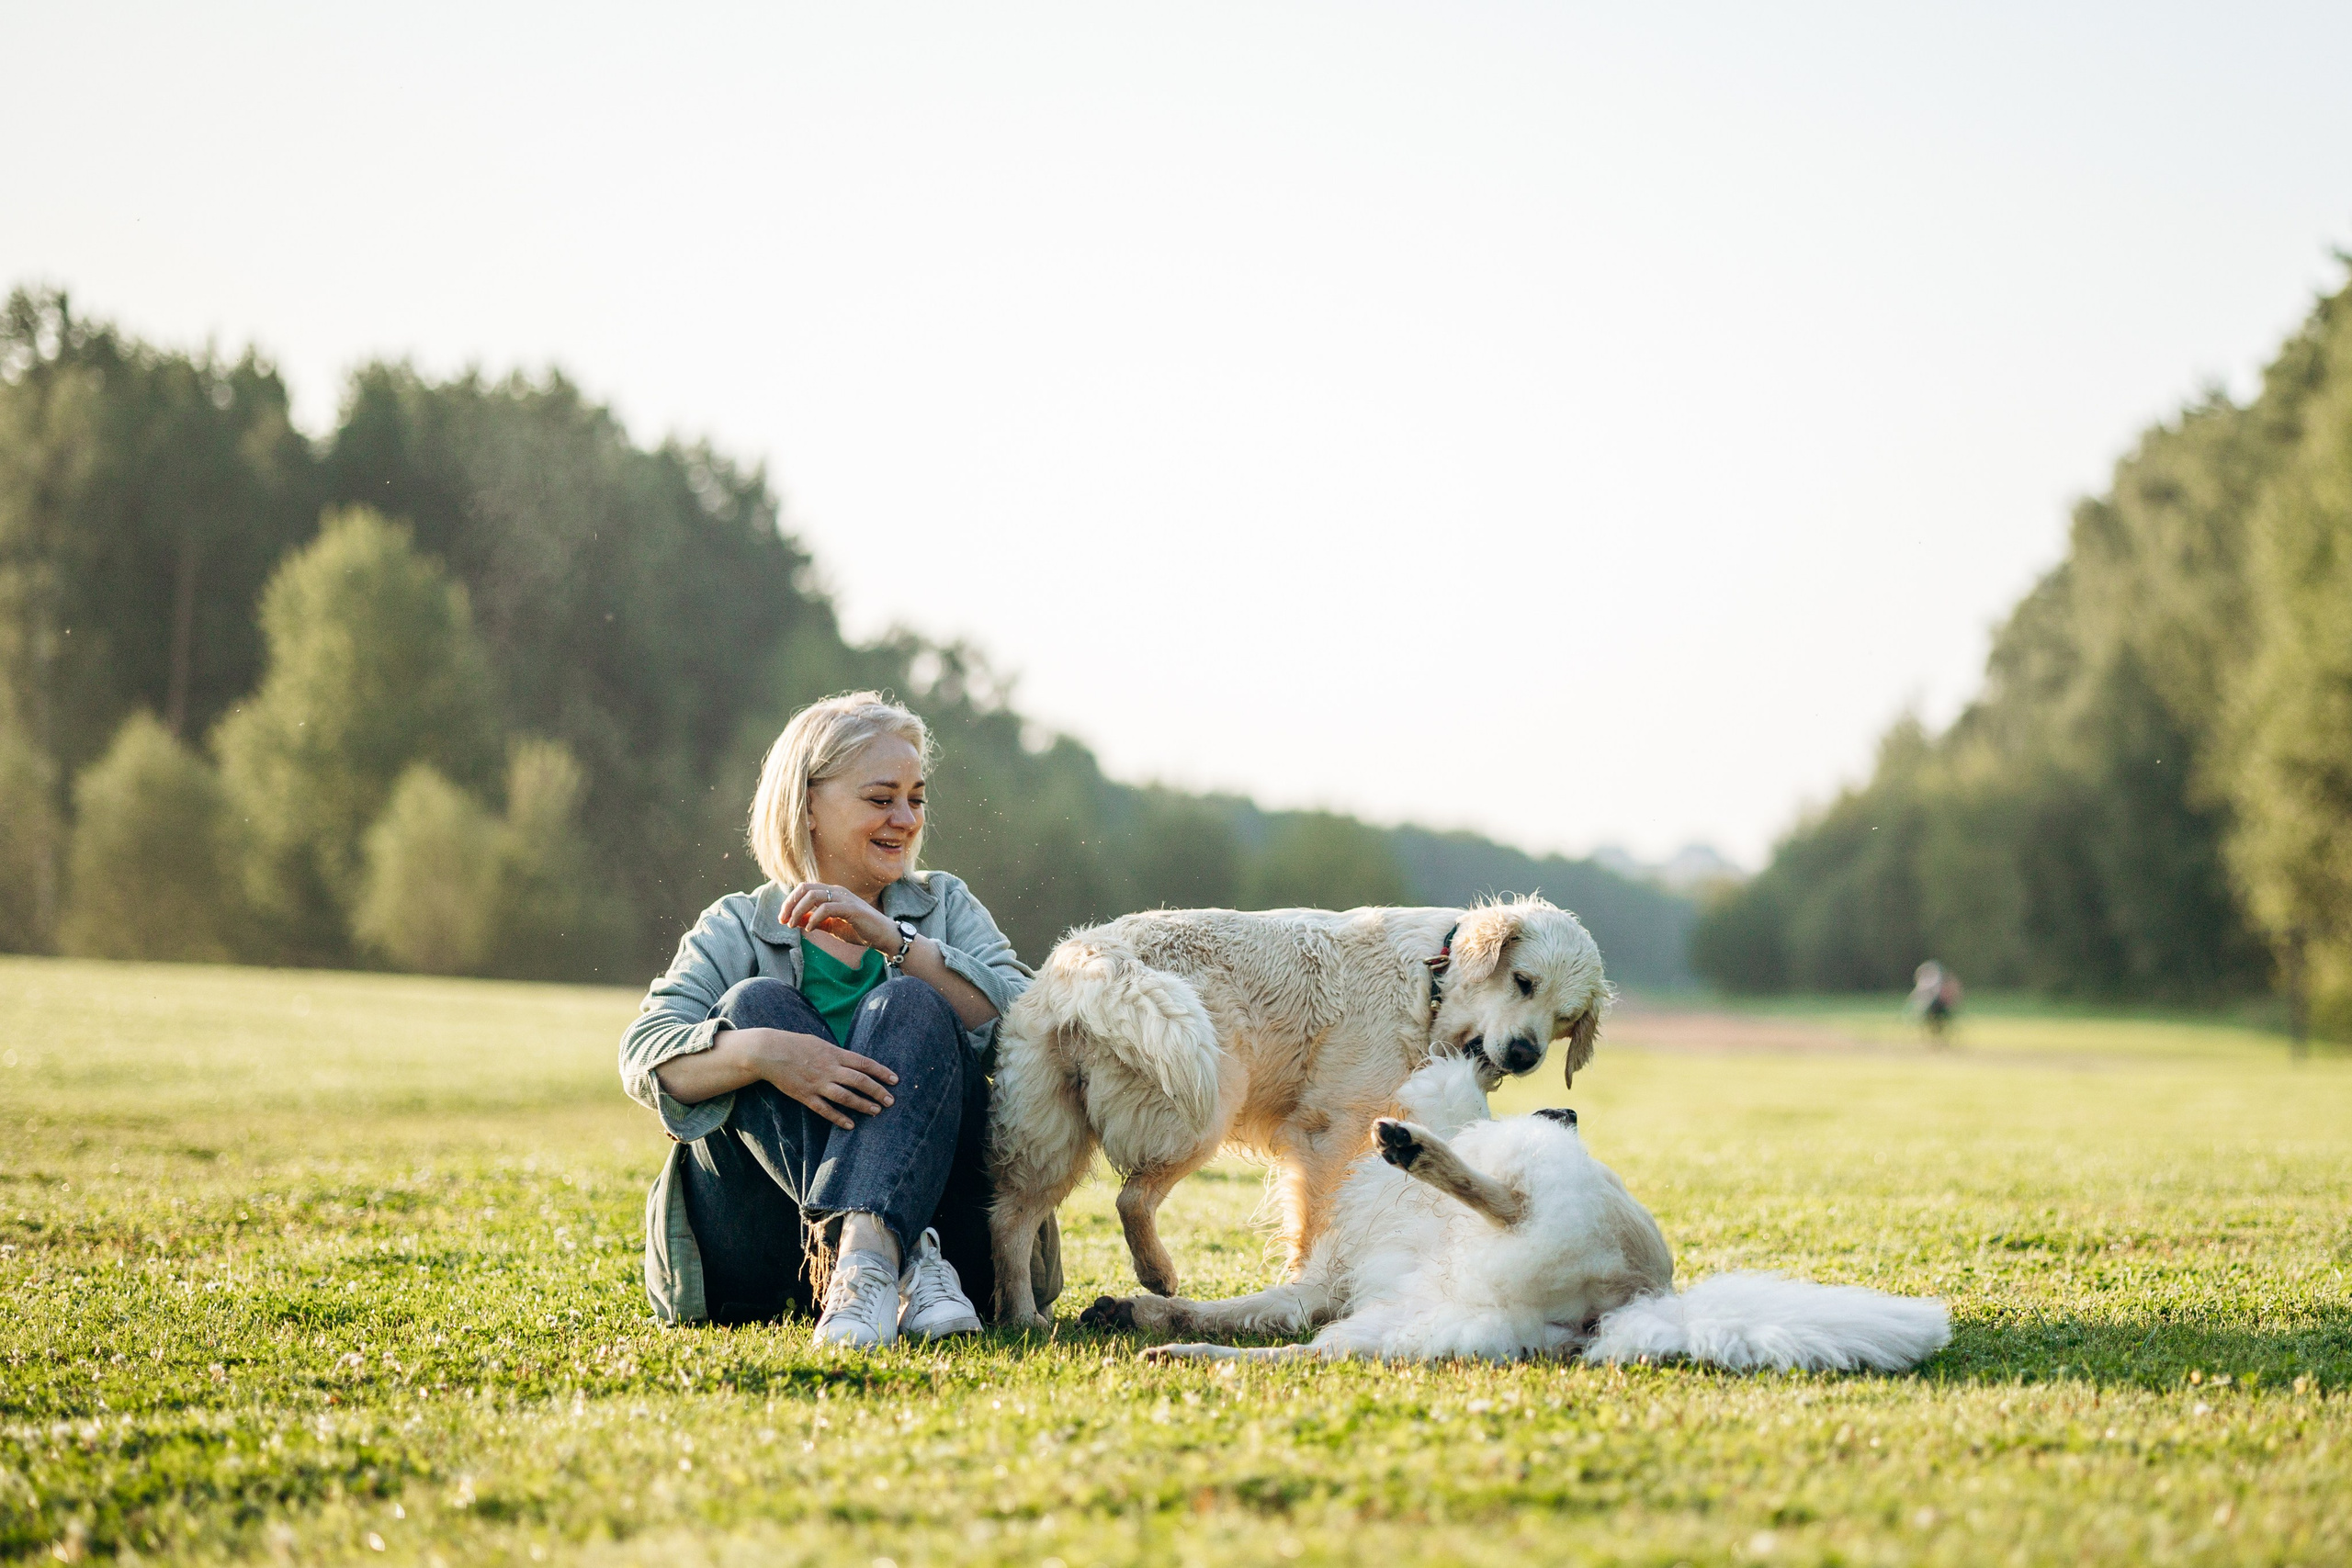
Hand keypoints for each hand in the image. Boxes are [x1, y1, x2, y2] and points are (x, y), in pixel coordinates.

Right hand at [738, 1027, 899, 1131]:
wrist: (770, 1052)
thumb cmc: (796, 1045)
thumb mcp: (820, 1043)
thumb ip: (838, 1054)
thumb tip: (855, 1063)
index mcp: (835, 1054)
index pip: (864, 1063)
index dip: (881, 1072)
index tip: (895, 1080)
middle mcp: (829, 1069)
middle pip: (859, 1081)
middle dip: (877, 1092)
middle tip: (891, 1101)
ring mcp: (818, 1084)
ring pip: (845, 1097)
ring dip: (862, 1105)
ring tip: (876, 1112)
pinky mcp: (806, 1096)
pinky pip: (825, 1110)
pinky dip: (839, 1118)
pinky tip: (850, 1125)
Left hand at [779, 881, 901, 952]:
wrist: (882, 935)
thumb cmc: (858, 929)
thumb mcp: (831, 926)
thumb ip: (814, 922)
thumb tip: (794, 921)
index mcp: (831, 893)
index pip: (804, 889)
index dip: (790, 901)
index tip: (782, 918)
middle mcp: (837, 891)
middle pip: (805, 888)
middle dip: (790, 904)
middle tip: (783, 920)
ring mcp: (844, 898)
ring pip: (814, 896)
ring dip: (799, 910)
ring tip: (792, 925)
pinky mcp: (851, 908)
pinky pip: (827, 908)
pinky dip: (814, 918)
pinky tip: (810, 930)